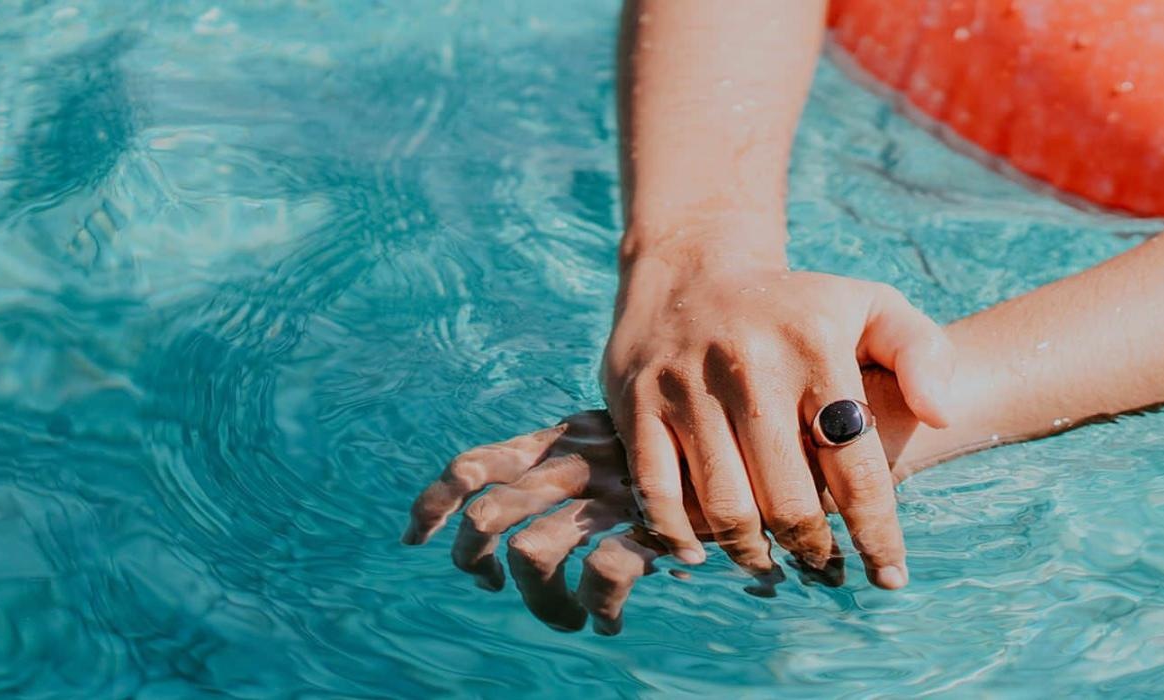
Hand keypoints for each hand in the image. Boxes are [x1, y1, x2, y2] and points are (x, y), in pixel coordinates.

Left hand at [401, 411, 692, 633]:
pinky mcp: (648, 528)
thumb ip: (564, 457)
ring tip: (566, 620)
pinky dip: (597, 610)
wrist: (750, 449)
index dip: (432, 504)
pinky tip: (611, 621)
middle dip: (473, 563)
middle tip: (494, 585)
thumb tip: (500, 506)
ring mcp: (609, 496)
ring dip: (541, 604)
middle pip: (486, 517)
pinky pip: (599, 579)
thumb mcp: (612, 436)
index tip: (414, 539)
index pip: (474, 465)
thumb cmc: (677, 451)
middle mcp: (575, 463)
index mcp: (559, 439)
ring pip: (532, 556)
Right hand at [604, 248, 954, 587]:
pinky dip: (677, 535)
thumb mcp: (871, 305)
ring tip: (772, 564)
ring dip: (752, 553)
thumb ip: (922, 354)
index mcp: (815, 347)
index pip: (854, 464)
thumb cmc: (795, 307)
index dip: (876, 532)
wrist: (691, 269)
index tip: (889, 577)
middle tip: (825, 569)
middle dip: (813, 549)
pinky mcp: (637, 403)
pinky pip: (658, 492)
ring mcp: (688, 386)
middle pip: (787, 499)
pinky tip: (700, 553)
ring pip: (724, 506)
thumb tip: (942, 416)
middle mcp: (750, 367)